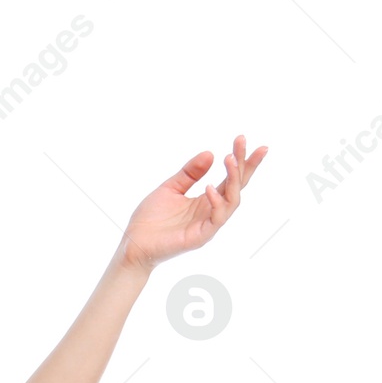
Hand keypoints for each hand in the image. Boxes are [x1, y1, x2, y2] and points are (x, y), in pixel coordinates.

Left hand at [118, 135, 267, 272]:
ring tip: (229, 159)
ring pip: (232, 201)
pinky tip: (209, 188)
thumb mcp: (170, 188)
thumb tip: (210, 153)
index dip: (239, 160)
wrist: (133, 243)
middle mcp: (211, 211)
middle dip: (244, 165)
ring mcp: (208, 224)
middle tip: (248, 143)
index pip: (229, 178)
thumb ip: (189, 173)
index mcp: (206, 200)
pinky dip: (216, 202)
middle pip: (236, 186)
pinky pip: (217, 218)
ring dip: (233, 179)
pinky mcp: (201, 236)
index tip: (242, 139)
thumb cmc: (150, 219)